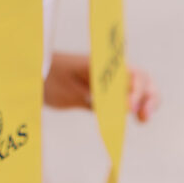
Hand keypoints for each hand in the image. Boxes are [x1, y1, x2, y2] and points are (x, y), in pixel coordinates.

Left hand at [44, 54, 160, 122]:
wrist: (34, 75)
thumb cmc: (48, 80)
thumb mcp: (66, 92)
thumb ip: (91, 99)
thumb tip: (118, 109)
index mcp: (99, 64)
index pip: (128, 72)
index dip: (135, 90)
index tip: (129, 108)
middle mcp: (109, 69)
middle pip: (141, 77)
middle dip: (148, 95)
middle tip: (143, 117)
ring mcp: (109, 79)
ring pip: (139, 86)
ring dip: (147, 100)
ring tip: (144, 119)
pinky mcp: (106, 91)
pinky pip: (127, 96)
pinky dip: (137, 105)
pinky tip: (138, 117)